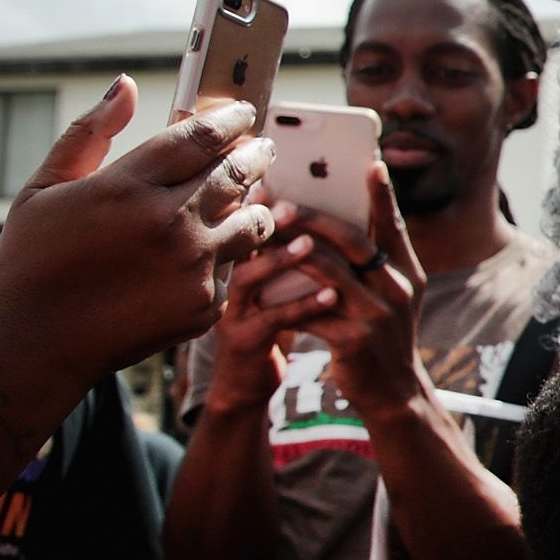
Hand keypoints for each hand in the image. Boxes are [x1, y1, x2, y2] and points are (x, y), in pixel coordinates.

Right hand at [0, 79, 276, 386]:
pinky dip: (226, 253)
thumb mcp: (45, 187)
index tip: (241, 112)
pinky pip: (233, 266)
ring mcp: (193, 267)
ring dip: (255, 203)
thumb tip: (127, 84)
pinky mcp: (205, 304)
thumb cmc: (32, 258)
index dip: (229, 119)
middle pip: (238, 173)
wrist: (33, 342)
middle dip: (255, 155)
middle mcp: (169, 223)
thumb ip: (90, 133)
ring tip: (247, 197)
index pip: (201, 137)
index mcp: (128, 186)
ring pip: (253, 221)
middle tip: (260, 147)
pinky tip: (210, 248)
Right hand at [199, 215, 336, 407]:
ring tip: (310, 244)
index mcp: (240, 263)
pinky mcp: (245, 341)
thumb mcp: (275, 284)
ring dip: (280, 261)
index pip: (245, 224)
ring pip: (248, 279)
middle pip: (238, 244)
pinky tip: (329, 296)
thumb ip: (290, 253)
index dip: (257, 201)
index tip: (278, 175)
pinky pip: (273, 320)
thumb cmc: (269, 324)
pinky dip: (302, 306)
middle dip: (263, 221)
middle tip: (292, 203)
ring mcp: (234, 312)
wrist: (246, 383)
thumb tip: (326, 212)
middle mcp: (230, 281)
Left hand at [281, 165, 430, 412]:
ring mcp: (379, 317)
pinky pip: (312, 311)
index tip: (372, 162)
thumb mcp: (386, 297)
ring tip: (265, 236)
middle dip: (315, 218)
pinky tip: (262, 288)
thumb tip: (324, 226)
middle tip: (282, 202)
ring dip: (292, 253)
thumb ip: (367, 266)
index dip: (383, 195)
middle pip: (355, 243)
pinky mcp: (356, 342)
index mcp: (407, 274)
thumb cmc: (379, 335)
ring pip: (329, 273)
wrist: (393, 392)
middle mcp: (398, 290)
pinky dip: (285, 297)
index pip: (394, 226)